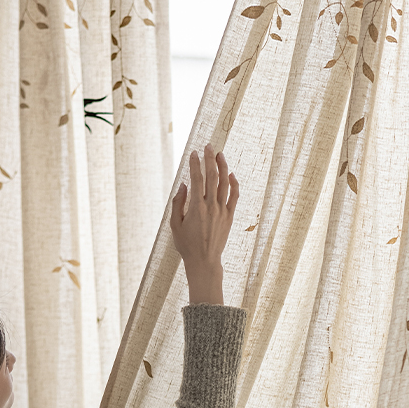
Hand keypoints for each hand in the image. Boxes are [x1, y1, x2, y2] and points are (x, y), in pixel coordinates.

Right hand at [168, 146, 238, 304]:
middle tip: (208, 146)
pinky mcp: (229, 217)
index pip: (196, 179)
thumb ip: (178, 203)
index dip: (195, 164)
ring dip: (223, 167)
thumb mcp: (174, 225)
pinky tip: (231, 174)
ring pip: (225, 183)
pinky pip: (234, 197)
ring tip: (220, 154)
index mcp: (196, 207)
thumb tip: (184, 185)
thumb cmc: (186, 245)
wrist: (204, 261)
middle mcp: (211, 206)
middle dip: (209, 159)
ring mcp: (222, 211)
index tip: (193, 153)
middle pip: (212, 176)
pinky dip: (234, 184)